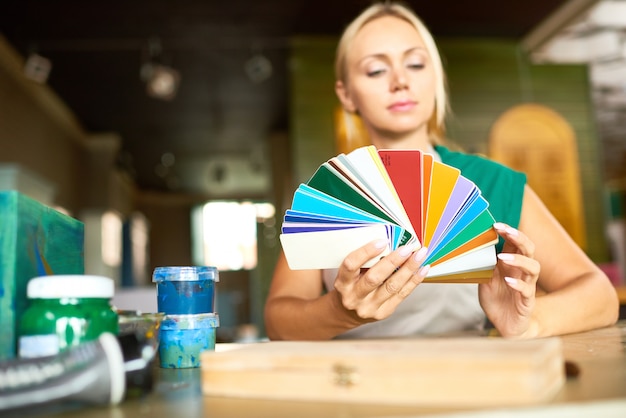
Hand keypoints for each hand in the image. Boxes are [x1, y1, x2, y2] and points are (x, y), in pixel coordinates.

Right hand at [333, 239, 429, 323]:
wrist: (347, 313)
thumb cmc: (350, 286)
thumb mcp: (348, 274)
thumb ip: (363, 262)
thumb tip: (390, 243)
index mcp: (342, 283)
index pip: (351, 266)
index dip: (366, 252)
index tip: (382, 241)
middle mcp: (354, 297)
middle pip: (374, 278)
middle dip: (393, 261)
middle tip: (407, 248)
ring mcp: (369, 307)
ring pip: (392, 287)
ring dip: (408, 269)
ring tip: (420, 255)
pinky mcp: (383, 312)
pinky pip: (402, 294)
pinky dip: (414, 280)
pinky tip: (422, 269)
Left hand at [478, 222, 540, 337]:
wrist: (505, 326)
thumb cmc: (496, 300)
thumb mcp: (484, 280)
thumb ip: (482, 266)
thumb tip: (470, 249)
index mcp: (511, 264)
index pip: (514, 242)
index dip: (508, 232)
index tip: (496, 224)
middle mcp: (521, 272)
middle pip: (529, 249)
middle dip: (519, 238)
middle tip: (506, 231)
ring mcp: (527, 286)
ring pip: (533, 267)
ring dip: (519, 259)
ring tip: (502, 257)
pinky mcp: (527, 302)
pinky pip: (527, 290)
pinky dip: (518, 284)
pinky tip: (508, 281)